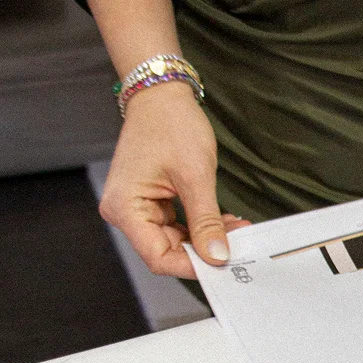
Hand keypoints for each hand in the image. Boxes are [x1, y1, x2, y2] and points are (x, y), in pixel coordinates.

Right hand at [99, 81, 249, 278]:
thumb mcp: (196, 176)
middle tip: (239, 243)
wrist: (162, 96)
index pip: (158, 257)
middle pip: (166, 252)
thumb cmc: (171, 124)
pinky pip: (176, 226)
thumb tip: (217, 256)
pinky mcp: (149, 203)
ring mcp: (136, 208)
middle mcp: (124, 212)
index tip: (224, 264)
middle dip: (205, 251)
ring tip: (236, 229)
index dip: (193, 266)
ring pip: (175, 241)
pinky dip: (201, 227)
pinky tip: (224, 222)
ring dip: (206, 239)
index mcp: (124, 207)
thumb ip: (207, 221)